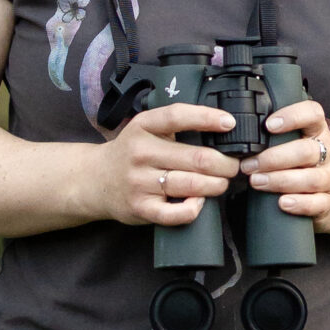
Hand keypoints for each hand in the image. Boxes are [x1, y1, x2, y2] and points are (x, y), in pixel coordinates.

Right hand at [98, 102, 238, 226]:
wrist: (97, 180)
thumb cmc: (131, 152)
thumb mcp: (146, 129)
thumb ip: (175, 126)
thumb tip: (220, 129)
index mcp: (143, 126)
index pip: (178, 116)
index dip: (207, 118)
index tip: (230, 123)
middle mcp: (141, 152)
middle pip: (195, 158)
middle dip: (224, 163)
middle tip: (233, 165)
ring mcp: (140, 181)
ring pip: (191, 185)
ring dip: (216, 185)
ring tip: (222, 182)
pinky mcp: (141, 208)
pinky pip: (177, 213)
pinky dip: (194, 208)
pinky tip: (199, 201)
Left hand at [241, 97, 329, 231]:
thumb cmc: (305, 164)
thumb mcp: (297, 143)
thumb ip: (278, 137)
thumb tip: (242, 135)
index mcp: (318, 131)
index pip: (313, 114)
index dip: (292, 116)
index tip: (268, 125)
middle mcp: (328, 152)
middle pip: (306, 151)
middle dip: (273, 158)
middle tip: (249, 165)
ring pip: (310, 178)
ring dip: (280, 180)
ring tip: (257, 182)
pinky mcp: (329, 201)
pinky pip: (316, 203)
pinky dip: (299, 203)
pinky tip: (282, 202)